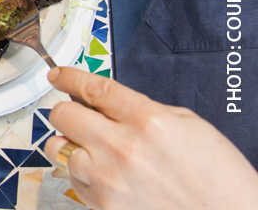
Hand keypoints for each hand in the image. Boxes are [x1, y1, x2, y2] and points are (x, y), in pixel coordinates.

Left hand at [43, 67, 257, 208]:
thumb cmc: (216, 176)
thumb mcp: (187, 125)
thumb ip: (142, 109)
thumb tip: (107, 102)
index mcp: (147, 120)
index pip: (92, 88)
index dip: (69, 78)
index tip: (58, 76)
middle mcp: (122, 148)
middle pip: (63, 115)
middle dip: (68, 111)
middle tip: (77, 116)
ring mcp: (108, 179)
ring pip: (57, 148)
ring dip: (70, 144)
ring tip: (92, 149)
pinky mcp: (101, 204)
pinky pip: (72, 179)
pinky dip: (81, 173)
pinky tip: (104, 174)